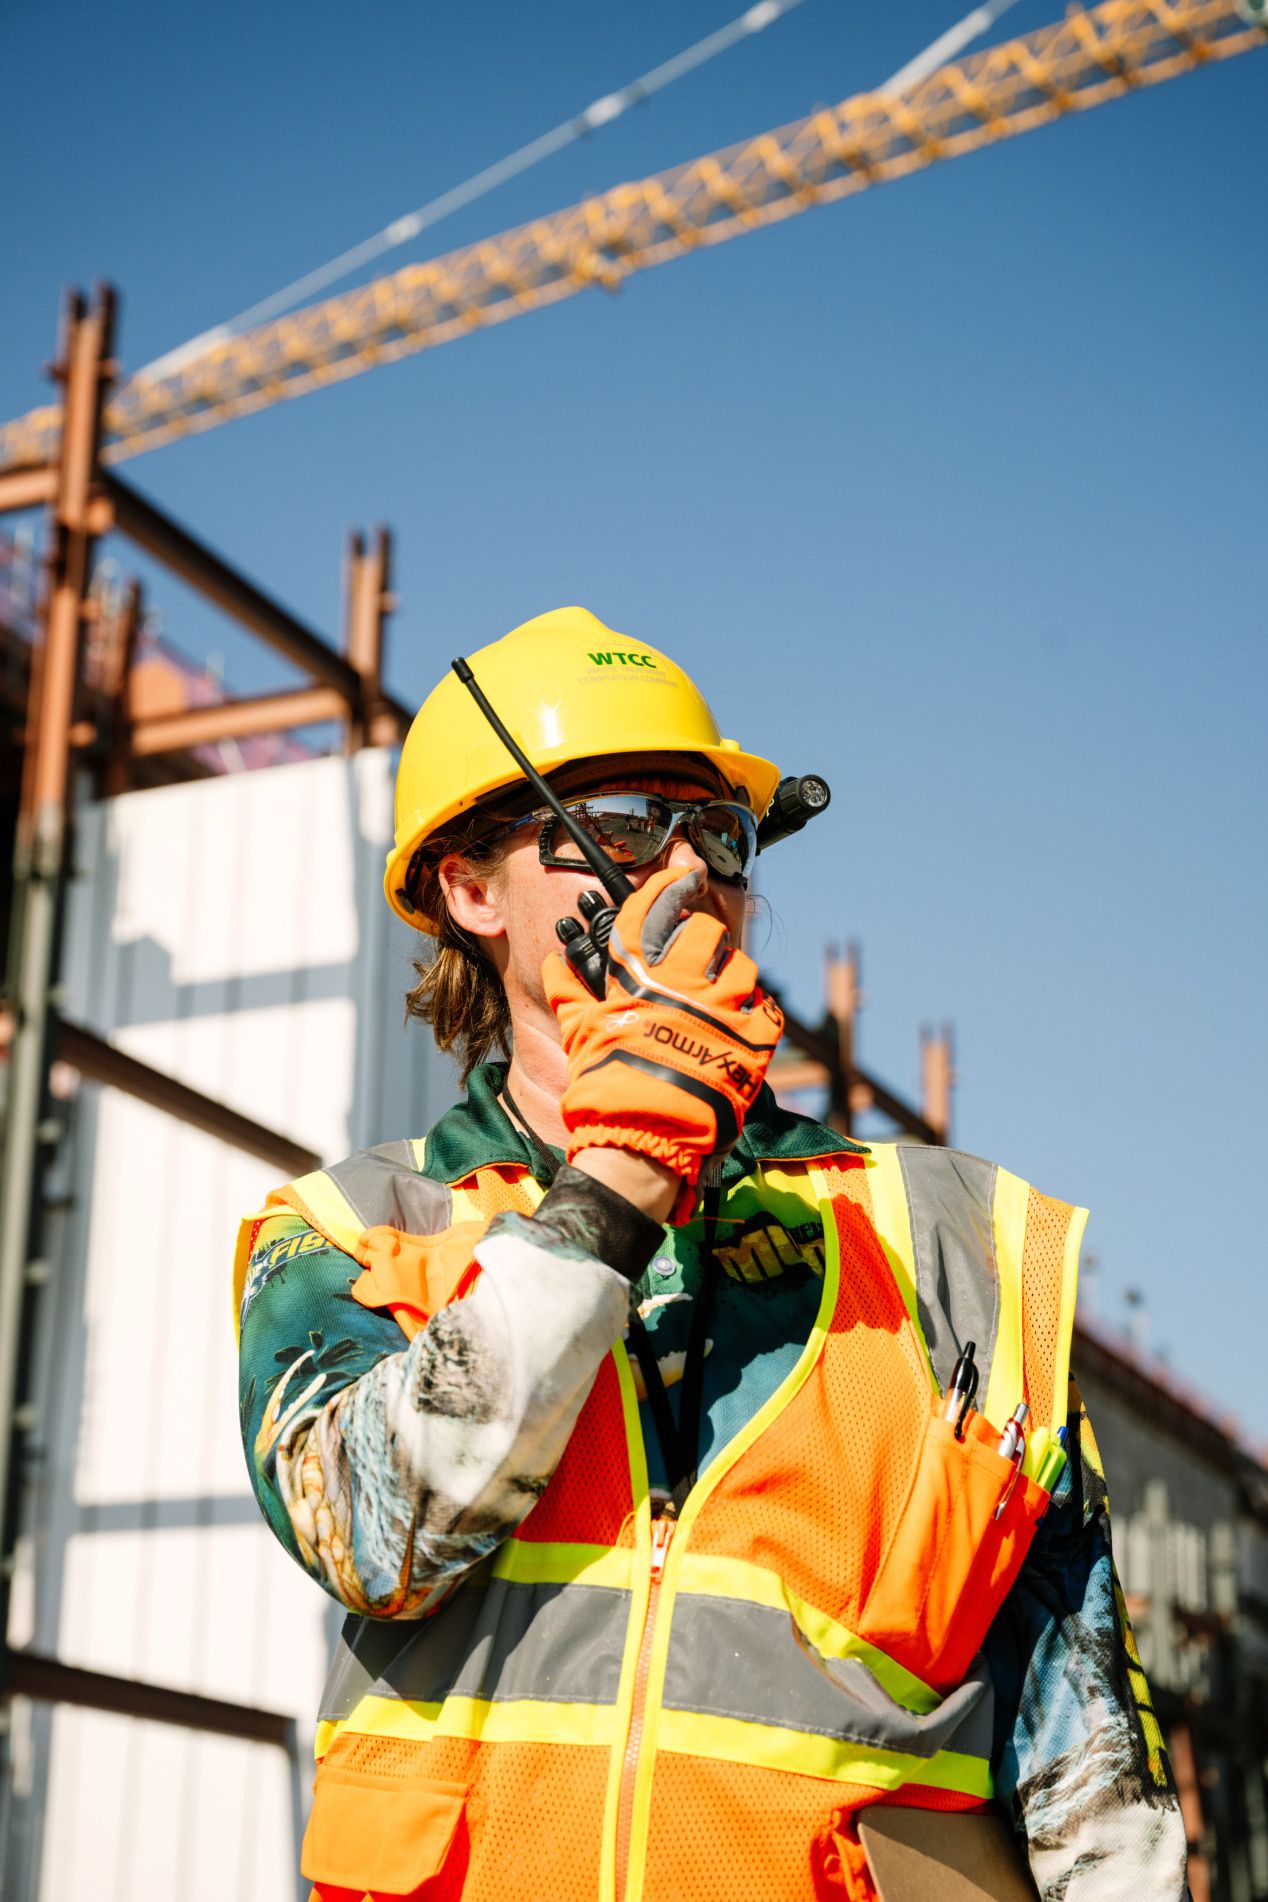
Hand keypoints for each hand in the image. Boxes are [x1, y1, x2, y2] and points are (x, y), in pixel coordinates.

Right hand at [543, 866, 783, 1220]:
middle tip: (697, 959)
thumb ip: (569, 993)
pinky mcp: (753, 1041)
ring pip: (742, 967)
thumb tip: (554, 963)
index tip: (683, 875)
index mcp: (637, 976)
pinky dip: (759, 1013)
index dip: (669, 884)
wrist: (642, 1137)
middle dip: (702, 940)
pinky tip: (746, 1024)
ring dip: (733, 976)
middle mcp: (682, 983)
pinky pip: (768, 1010)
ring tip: (724, 994)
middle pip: (704, 932)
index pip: (651, 909)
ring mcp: (721, 1009)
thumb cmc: (604, 1085)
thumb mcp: (578, 1033)